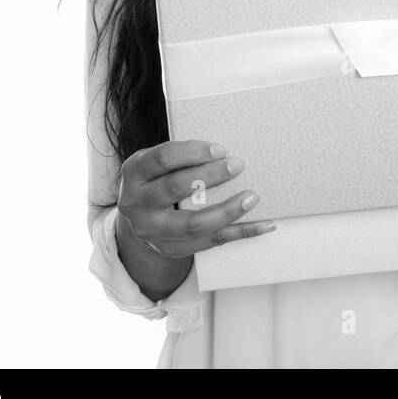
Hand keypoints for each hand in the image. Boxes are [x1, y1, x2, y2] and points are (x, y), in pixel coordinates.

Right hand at [118, 140, 275, 258]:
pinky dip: (239, 233)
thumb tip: (226, 151)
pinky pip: (209, 242)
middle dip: (210, 176)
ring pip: (192, 224)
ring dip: (226, 211)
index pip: (162, 159)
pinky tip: (263, 225)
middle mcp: (136, 203)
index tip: (220, 149)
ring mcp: (150, 230)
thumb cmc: (158, 178)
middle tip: (238, 165)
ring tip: (252, 197)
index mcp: (134, 172)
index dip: (193, 153)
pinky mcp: (169, 249)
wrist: (141, 215)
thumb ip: (182, 156)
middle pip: (175, 188)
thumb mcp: (159, 162)